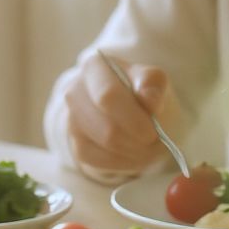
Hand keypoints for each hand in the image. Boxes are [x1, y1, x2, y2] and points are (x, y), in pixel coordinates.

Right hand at [64, 52, 182, 178]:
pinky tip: (135, 151)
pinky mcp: (76, 144)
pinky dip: (125, 161)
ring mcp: (73, 120)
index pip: (108, 96)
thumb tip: (149, 100)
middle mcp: (75, 91)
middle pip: (107, 127)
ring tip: (150, 145)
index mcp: (94, 67)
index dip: (133, 118)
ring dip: (135, 152)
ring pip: (105, 146)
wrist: (131, 109)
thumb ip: (153, 84)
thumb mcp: (153, 78)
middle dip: (138, 139)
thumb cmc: (141, 90)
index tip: (153, 130)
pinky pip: (102, 161)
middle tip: (156, 140)